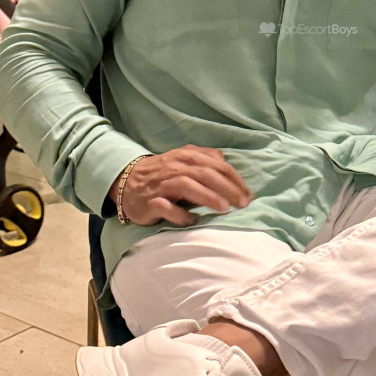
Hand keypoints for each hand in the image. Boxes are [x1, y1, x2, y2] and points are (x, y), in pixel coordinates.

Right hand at [110, 145, 251, 226]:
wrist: (127, 183)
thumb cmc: (163, 174)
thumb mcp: (185, 161)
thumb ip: (207, 161)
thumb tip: (230, 171)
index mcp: (187, 156)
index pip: (217, 164)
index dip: (235, 179)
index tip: (248, 195)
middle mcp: (175, 167)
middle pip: (205, 173)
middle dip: (227, 188)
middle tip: (242, 204)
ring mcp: (162, 184)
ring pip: (187, 186)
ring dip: (207, 196)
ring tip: (224, 208)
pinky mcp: (150, 202)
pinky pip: (166, 207)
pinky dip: (180, 213)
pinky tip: (192, 220)